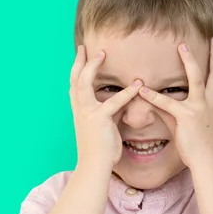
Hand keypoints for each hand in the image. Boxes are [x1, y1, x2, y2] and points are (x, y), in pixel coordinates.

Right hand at [69, 45, 142, 169]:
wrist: (94, 165)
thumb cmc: (101, 149)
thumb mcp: (105, 125)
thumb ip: (112, 111)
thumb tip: (123, 101)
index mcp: (79, 111)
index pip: (75, 85)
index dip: (77, 70)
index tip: (81, 56)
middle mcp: (79, 109)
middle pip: (74, 79)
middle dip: (79, 61)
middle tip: (84, 47)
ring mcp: (87, 113)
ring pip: (84, 83)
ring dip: (92, 67)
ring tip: (102, 54)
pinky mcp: (99, 119)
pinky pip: (114, 102)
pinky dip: (127, 92)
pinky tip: (138, 84)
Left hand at [138, 37, 212, 168]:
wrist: (212, 164)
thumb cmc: (209, 148)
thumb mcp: (205, 128)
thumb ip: (189, 112)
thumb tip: (177, 106)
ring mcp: (201, 108)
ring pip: (197, 78)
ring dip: (189, 60)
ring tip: (181, 46)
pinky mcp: (188, 117)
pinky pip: (167, 103)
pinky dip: (153, 96)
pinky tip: (142, 89)